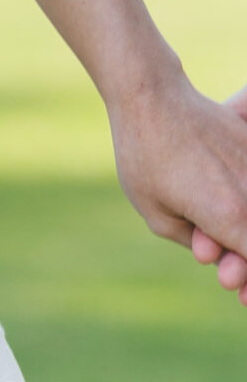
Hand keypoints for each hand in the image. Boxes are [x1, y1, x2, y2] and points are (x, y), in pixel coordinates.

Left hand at [109, 68, 246, 307]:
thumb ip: (196, 242)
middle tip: (229, 278)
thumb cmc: (144, 154)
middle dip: (246, 263)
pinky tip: (227, 210)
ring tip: (213, 238)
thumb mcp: (159, 214)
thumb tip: (221, 255)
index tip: (236, 287)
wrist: (151, 94)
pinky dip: (243, 203)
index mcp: (230, 216)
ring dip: (244, 234)